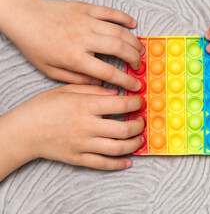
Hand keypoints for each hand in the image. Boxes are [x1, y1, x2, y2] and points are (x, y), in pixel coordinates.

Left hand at [0, 0, 142, 90]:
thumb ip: (76, 80)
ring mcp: (86, 21)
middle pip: (119, 49)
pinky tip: (133, 25)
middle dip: (135, 59)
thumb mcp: (51, 70)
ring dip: (134, 41)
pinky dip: (124, 18)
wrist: (24, 16)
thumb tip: (99, 84)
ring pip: (119, 31)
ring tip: (141, 50)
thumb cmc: (35, 44)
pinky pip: (111, 12)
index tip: (135, 86)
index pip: (108, 72)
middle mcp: (83, 38)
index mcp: (74, 57)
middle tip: (139, 66)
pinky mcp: (86, 8)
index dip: (126, 81)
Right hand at [0, 85, 144, 180]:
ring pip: (118, 148)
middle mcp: (87, 126)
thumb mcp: (67, 89)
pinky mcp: (78, 158)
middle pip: (124, 129)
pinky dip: (119, 164)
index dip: (135, 103)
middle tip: (142, 121)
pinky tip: (129, 161)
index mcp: (85, 105)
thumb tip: (115, 92)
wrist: (24, 131)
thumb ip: (92, 89)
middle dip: (139, 125)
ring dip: (134, 144)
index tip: (140, 102)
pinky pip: (103, 164)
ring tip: (140, 139)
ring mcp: (83, 144)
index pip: (120, 104)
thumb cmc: (44, 107)